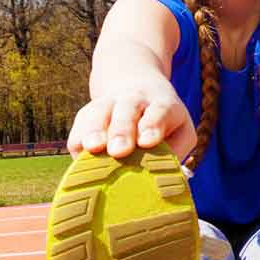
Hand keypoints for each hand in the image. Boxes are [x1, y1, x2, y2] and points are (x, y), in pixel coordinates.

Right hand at [69, 80, 194, 159]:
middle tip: (119, 150)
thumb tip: (162, 173)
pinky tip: (81, 153)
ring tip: (93, 148)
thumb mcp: (181, 130)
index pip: (160, 111)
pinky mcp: (87, 113)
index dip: (153, 125)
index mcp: (162, 104)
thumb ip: (176, 149)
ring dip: (95, 130)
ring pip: (99, 112)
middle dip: (122, 130)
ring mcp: (109, 103)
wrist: (137, 87)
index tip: (148, 142)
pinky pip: (80, 124)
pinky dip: (79, 137)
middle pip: (127, 110)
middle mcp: (135, 100)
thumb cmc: (164, 122)